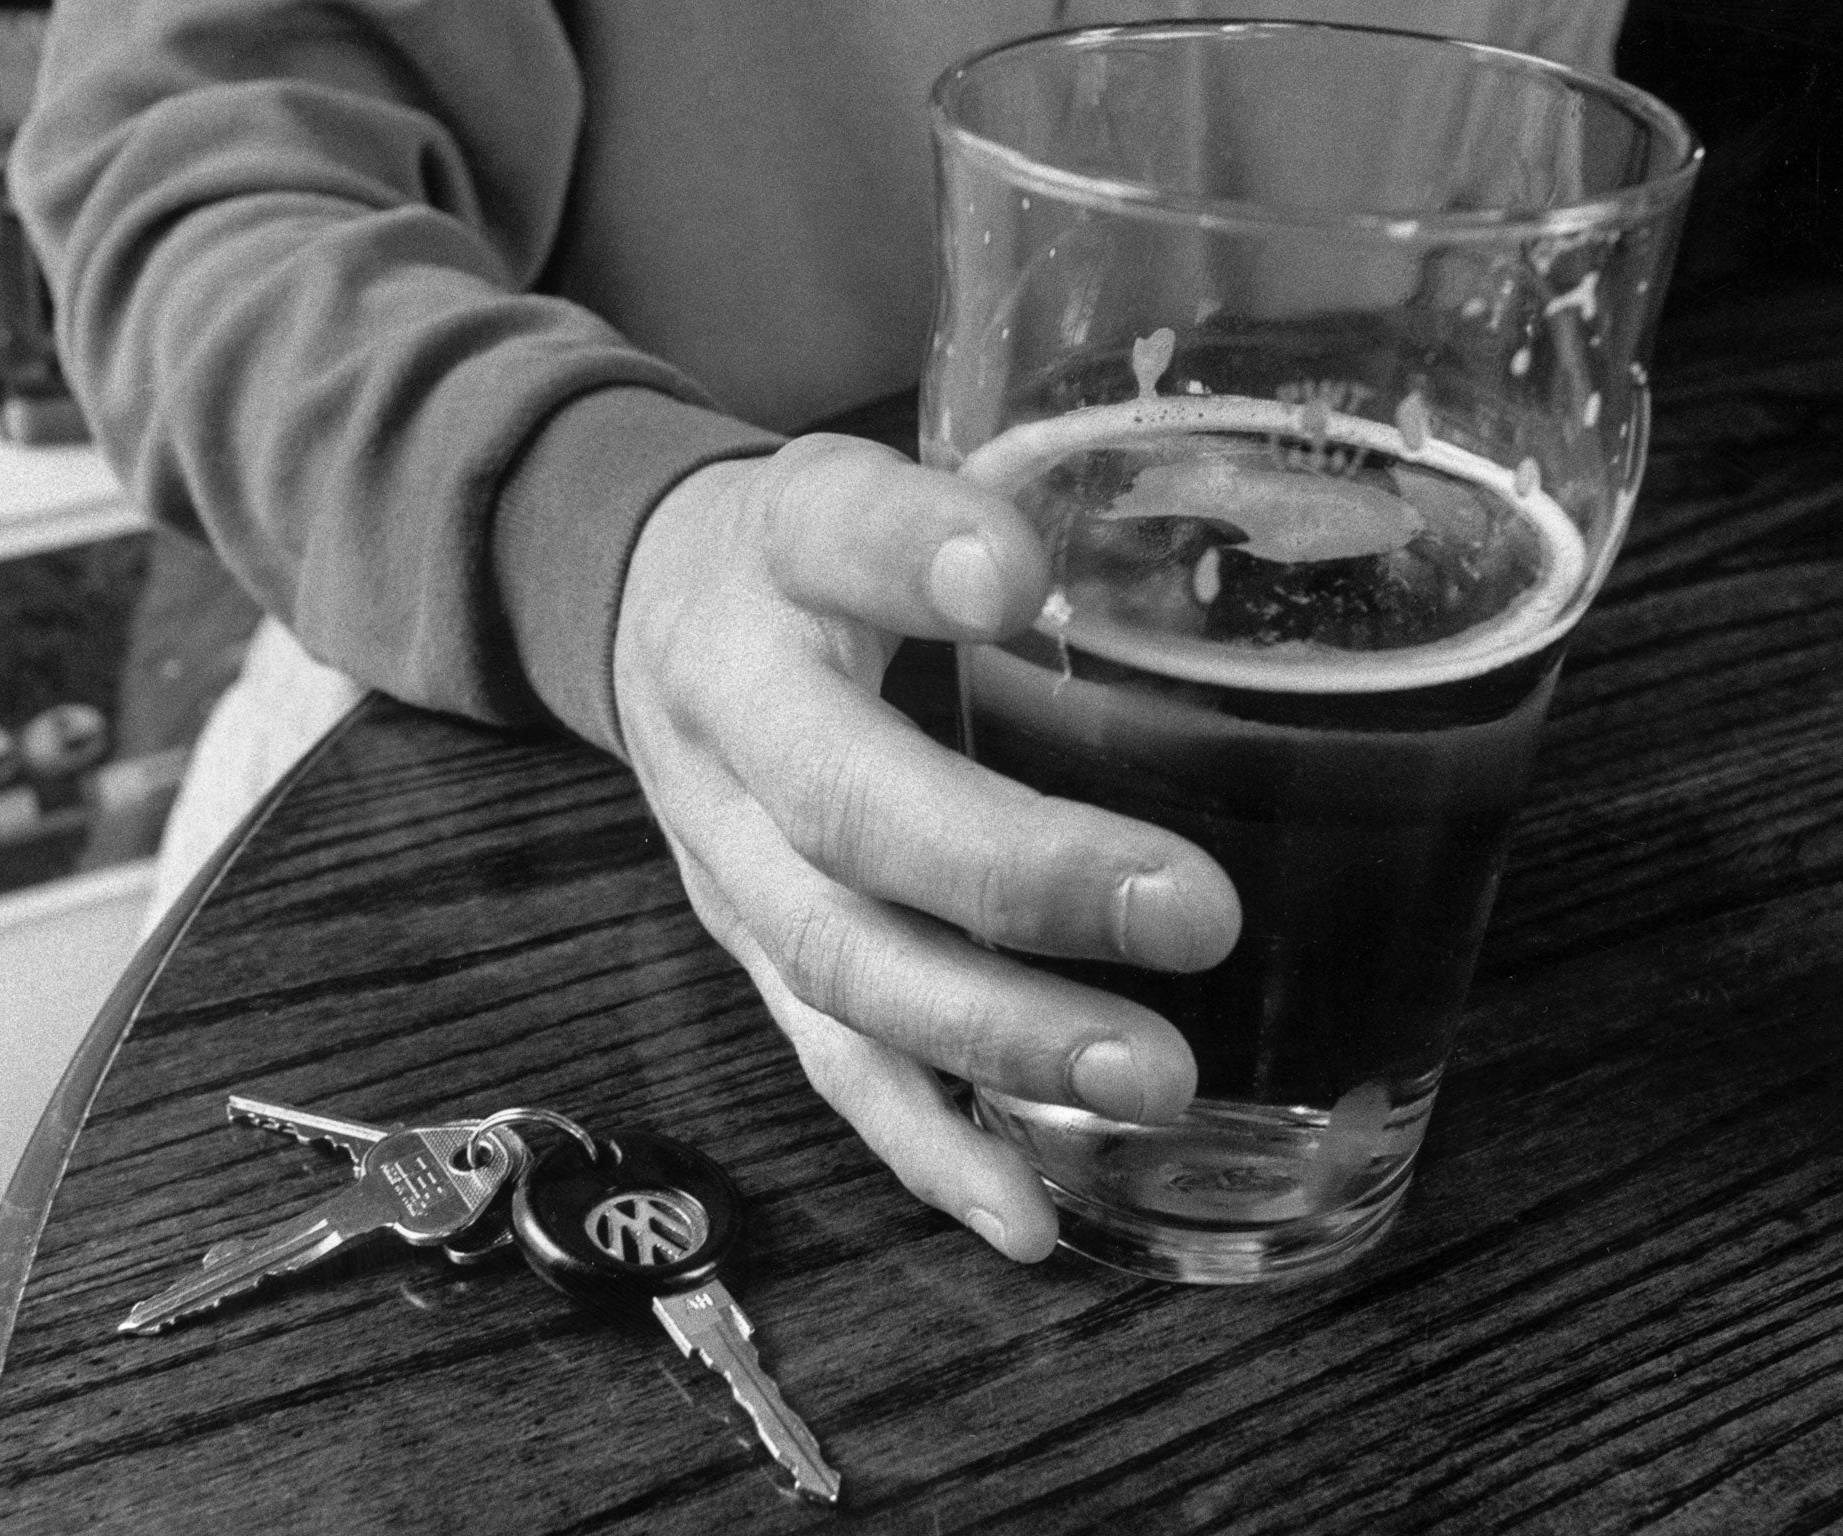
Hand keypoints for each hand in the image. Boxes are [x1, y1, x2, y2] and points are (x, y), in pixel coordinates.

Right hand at [613, 434, 1240, 1260]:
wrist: (647, 624)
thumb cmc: (802, 556)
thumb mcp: (869, 486)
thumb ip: (977, 516)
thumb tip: (1137, 575)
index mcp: (771, 558)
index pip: (832, 540)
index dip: (915, 557)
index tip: (1016, 577)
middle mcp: (728, 717)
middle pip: (844, 811)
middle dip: (1015, 875)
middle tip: (1194, 914)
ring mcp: (729, 857)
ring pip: (841, 962)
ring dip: (995, 1034)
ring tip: (1148, 1080)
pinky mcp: (751, 953)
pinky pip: (829, 1061)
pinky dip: (927, 1146)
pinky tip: (1025, 1214)